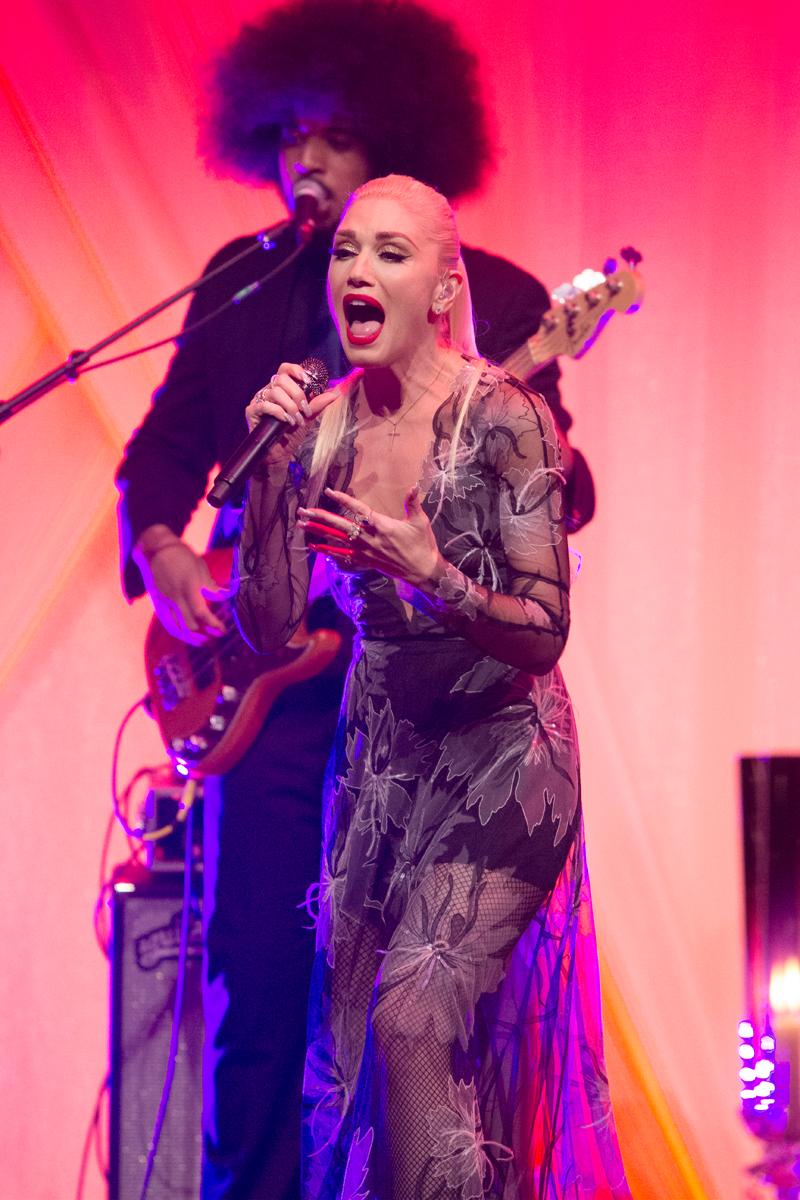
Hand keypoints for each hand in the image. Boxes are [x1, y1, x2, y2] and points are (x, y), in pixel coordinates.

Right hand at [135, 535, 230, 644]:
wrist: (155, 550)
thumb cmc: (182, 556)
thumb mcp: (200, 568)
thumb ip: (212, 586)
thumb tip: (226, 597)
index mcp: (188, 586)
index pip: (201, 612)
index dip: (213, 624)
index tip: (223, 629)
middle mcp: (175, 597)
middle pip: (190, 624)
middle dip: (206, 634)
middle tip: (217, 636)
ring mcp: (164, 601)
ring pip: (177, 628)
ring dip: (192, 638)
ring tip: (205, 642)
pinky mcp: (157, 604)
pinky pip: (167, 624)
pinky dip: (179, 633)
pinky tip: (188, 636)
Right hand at [245, 364, 361, 465]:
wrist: (280, 453)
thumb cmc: (292, 433)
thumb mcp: (308, 416)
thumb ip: (318, 403)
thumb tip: (335, 392)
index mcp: (281, 388)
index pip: (285, 369)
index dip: (296, 370)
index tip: (308, 380)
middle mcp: (269, 390)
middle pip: (281, 378)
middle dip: (297, 394)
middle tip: (305, 409)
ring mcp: (259, 399)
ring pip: (275, 392)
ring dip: (290, 407)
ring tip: (296, 420)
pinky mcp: (252, 411)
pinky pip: (265, 405)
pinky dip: (279, 412)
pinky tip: (286, 421)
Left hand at [297, 486, 440, 586]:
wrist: (421, 571)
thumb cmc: (421, 545)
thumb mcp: (419, 522)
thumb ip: (413, 503)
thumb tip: (413, 485)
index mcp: (381, 525)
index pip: (358, 509)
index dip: (343, 500)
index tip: (329, 492)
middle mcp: (369, 538)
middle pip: (339, 525)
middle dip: (320, 516)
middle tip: (302, 510)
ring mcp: (364, 551)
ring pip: (336, 539)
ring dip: (318, 531)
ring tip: (301, 524)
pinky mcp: (363, 561)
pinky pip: (341, 555)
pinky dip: (326, 550)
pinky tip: (313, 546)